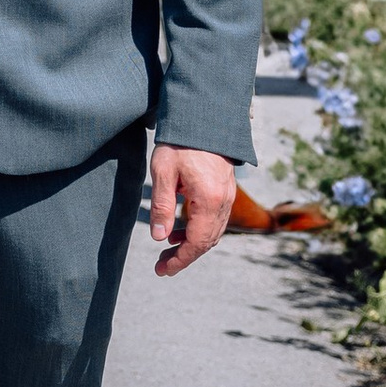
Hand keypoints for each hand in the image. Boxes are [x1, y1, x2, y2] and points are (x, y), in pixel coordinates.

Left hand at [149, 144, 235, 275]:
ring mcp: (227, 195)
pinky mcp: (225, 189)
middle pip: (207, 241)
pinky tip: (180, 228)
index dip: (180, 260)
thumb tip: (158, 237)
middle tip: (162, 265)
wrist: (204, 116)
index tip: (163, 270)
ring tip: (168, 247)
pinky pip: (215, 219)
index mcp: (209, 200)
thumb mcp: (163, 172)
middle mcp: (223, 201)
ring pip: (213, 232)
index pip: (197, 242)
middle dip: (185, 256)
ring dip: (192, 243)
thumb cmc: (180, 141)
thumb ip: (161, 206)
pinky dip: (199, 229)